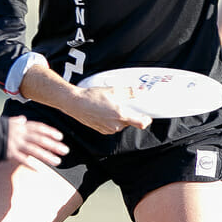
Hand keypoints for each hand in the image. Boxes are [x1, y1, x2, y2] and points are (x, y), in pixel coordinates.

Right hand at [5, 115, 68, 166]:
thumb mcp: (7, 121)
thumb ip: (16, 121)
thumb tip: (22, 118)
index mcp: (21, 126)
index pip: (39, 128)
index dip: (50, 132)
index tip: (60, 136)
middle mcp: (20, 134)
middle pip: (40, 139)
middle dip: (54, 145)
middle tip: (65, 150)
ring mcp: (15, 143)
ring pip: (34, 150)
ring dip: (47, 156)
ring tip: (58, 162)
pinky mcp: (9, 152)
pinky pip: (22, 159)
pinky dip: (30, 164)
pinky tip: (39, 170)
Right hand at [18, 64, 150, 135]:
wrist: (75, 103)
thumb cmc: (92, 96)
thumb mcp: (112, 90)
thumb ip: (128, 92)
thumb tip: (139, 91)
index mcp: (120, 115)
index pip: (141, 123)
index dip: (146, 119)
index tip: (146, 115)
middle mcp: (116, 125)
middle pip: (130, 122)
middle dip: (129, 114)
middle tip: (122, 104)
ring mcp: (108, 129)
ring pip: (121, 125)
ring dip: (120, 118)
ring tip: (109, 107)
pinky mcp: (102, 131)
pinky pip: (112, 127)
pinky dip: (111, 121)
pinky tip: (103, 112)